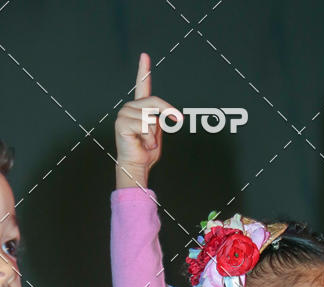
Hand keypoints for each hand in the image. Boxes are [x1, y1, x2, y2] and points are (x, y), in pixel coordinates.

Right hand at [115, 52, 182, 187]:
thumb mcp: (157, 132)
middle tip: (174, 123)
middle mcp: (129, 107)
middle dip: (167, 112)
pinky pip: (144, 125)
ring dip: (153, 134)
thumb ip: (160, 118)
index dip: (143, 70)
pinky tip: (142, 143)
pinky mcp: (121, 123)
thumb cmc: (146, 151)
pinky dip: (148, 138)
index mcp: (138, 108)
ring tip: (145, 142)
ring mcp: (124, 114)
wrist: (137, 165)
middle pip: (154, 101)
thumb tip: (167, 114)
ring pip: (150, 117)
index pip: (142, 86)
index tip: (144, 56)